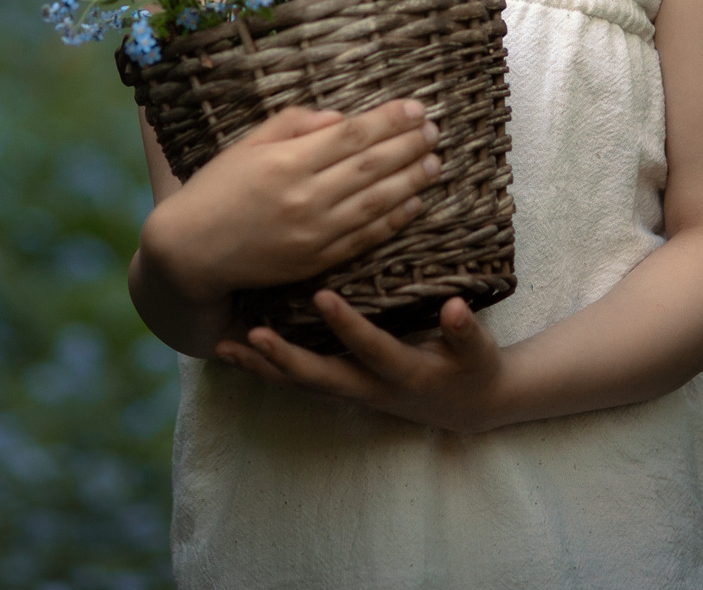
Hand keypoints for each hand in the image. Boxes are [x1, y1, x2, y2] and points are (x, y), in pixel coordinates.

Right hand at [138, 101, 442, 303]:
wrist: (192, 251)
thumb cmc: (217, 189)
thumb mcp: (248, 144)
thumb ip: (295, 123)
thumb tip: (341, 118)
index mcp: (286, 162)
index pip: (352, 135)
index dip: (389, 120)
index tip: (416, 108)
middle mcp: (304, 198)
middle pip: (371, 167)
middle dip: (408, 146)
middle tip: (435, 130)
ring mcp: (313, 234)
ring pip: (376, 203)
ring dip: (411, 181)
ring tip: (435, 162)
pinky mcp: (316, 261)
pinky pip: (365, 238)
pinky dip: (394, 220)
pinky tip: (414, 202)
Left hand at [216, 292, 510, 433]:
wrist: (469, 407)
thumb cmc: (474, 370)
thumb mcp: (479, 353)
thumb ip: (466, 332)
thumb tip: (452, 308)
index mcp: (405, 375)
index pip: (373, 349)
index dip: (349, 326)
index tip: (322, 295)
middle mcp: (370, 390)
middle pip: (320, 379)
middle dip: (285, 359)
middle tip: (252, 335)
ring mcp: (352, 392)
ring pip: (299, 384)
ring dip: (262, 367)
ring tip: (224, 347)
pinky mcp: (341, 387)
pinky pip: (297, 381)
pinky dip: (265, 368)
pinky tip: (236, 352)